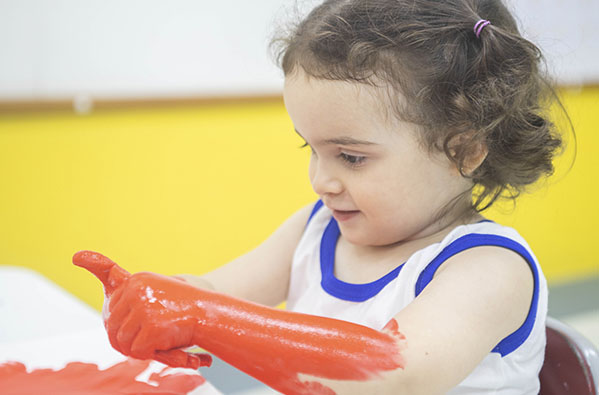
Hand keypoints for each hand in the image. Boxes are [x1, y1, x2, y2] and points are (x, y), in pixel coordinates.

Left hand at [73, 251, 211, 368]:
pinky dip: (151, 354)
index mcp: (138, 280)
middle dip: (125, 337)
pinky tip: (165, 344)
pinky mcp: (152, 326)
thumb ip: (131, 296)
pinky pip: (138, 350)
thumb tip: (96, 275)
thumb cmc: (184, 308)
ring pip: (122, 340)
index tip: (78, 257)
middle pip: (111, 324)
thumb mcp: (157, 294)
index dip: (101, 278)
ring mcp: (143, 308)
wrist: (211, 314)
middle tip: (145, 341)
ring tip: (160, 339)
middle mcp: (137, 290)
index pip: (111, 287)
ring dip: (139, 347)